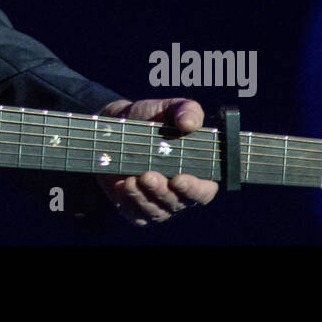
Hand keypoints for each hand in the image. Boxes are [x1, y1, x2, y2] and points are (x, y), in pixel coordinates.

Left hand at [96, 97, 218, 225]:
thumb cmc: (153, 118)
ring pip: (156, 211)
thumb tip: (189, 123)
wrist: (116, 125)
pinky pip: (135, 213)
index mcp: (197, 173)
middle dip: (162, 191)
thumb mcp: (170, 108)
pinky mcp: (135, 207)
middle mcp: (179, 192)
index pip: (204, 191)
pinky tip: (122, 187)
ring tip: (131, 180)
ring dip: (144, 197)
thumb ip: (187, 110)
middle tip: (148, 176)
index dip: (195, 189)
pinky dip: (129, 202)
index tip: (179, 179)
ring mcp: (158, 202)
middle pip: (177, 203)